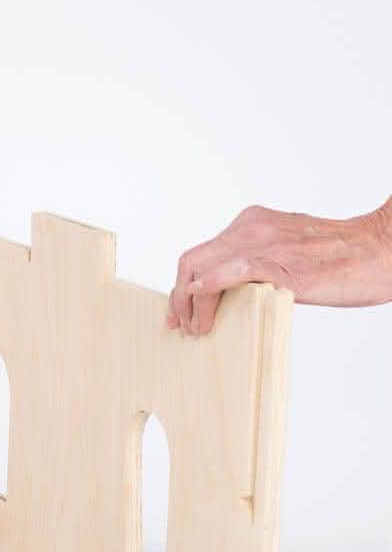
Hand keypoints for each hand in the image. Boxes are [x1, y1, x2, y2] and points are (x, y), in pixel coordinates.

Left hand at [167, 199, 391, 334]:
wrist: (381, 250)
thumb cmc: (338, 257)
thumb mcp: (284, 250)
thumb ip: (252, 263)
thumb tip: (225, 290)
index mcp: (251, 223)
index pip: (199, 254)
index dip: (182, 284)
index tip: (180, 310)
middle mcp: (252, 229)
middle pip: (192, 261)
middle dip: (180, 297)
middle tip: (182, 325)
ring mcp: (266, 245)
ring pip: (204, 268)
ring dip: (192, 303)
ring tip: (197, 328)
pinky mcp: (283, 265)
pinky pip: (236, 271)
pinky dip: (210, 287)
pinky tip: (204, 305)